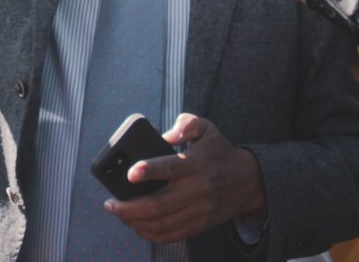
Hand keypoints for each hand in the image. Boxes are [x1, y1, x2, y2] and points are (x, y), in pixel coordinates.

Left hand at [104, 114, 263, 243]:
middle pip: (159, 204)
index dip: (148, 171)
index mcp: (194, 164)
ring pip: (162, 223)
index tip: (131, 173)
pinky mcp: (198, 224)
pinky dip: (150, 234)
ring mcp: (197, 210)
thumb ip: (186, 124)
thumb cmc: (219, 152)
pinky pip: (171, 235)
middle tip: (110, 204)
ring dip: (135, 222)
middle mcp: (196, 189)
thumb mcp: (207, 128)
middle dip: (129, 207)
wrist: (248, 181)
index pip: (170, 167)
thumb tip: (166, 134)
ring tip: (119, 214)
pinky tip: (136, 226)